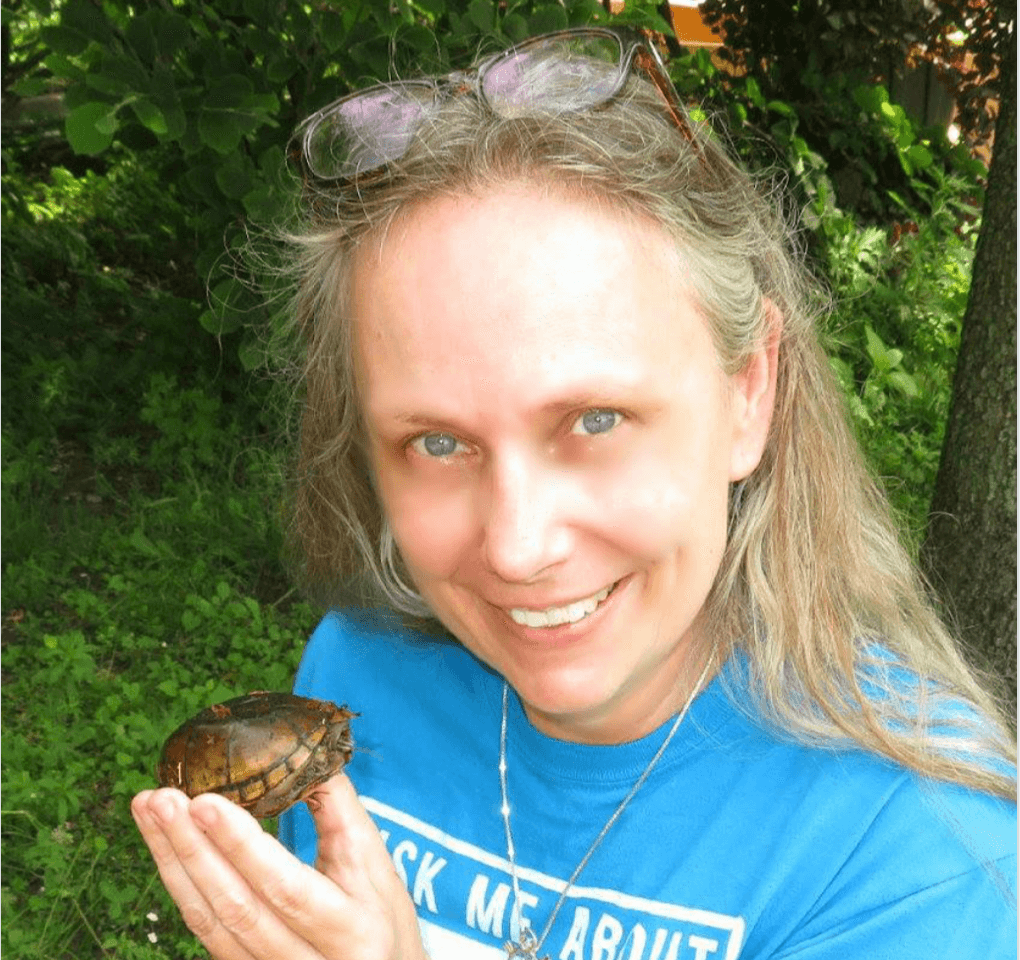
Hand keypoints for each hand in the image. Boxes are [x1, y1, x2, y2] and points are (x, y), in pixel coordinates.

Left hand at [131, 775, 425, 959]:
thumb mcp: (375, 864)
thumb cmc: (382, 917)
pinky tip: (164, 849)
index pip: (286, 888)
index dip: (242, 846)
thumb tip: (298, 752)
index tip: (204, 801)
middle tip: (160, 799)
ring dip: (174, 864)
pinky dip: (182, 886)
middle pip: (236, 909)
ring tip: (149, 812)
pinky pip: (205, 933)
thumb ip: (339, 809)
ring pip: (210, 924)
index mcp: (350, 928)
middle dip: (192, 850)